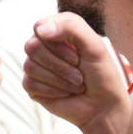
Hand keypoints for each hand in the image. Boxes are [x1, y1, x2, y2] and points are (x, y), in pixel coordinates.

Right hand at [22, 12, 131, 133]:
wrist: (103, 106)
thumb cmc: (101, 74)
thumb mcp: (94, 46)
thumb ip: (71, 28)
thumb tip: (39, 29)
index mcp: (58, 31)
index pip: (40, 27)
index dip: (57, 44)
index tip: (77, 56)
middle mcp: (44, 46)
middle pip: (32, 47)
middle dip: (59, 64)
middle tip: (79, 74)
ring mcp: (36, 65)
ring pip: (30, 66)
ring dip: (59, 79)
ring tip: (76, 84)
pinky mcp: (32, 85)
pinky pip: (30, 83)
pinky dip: (52, 90)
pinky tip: (65, 92)